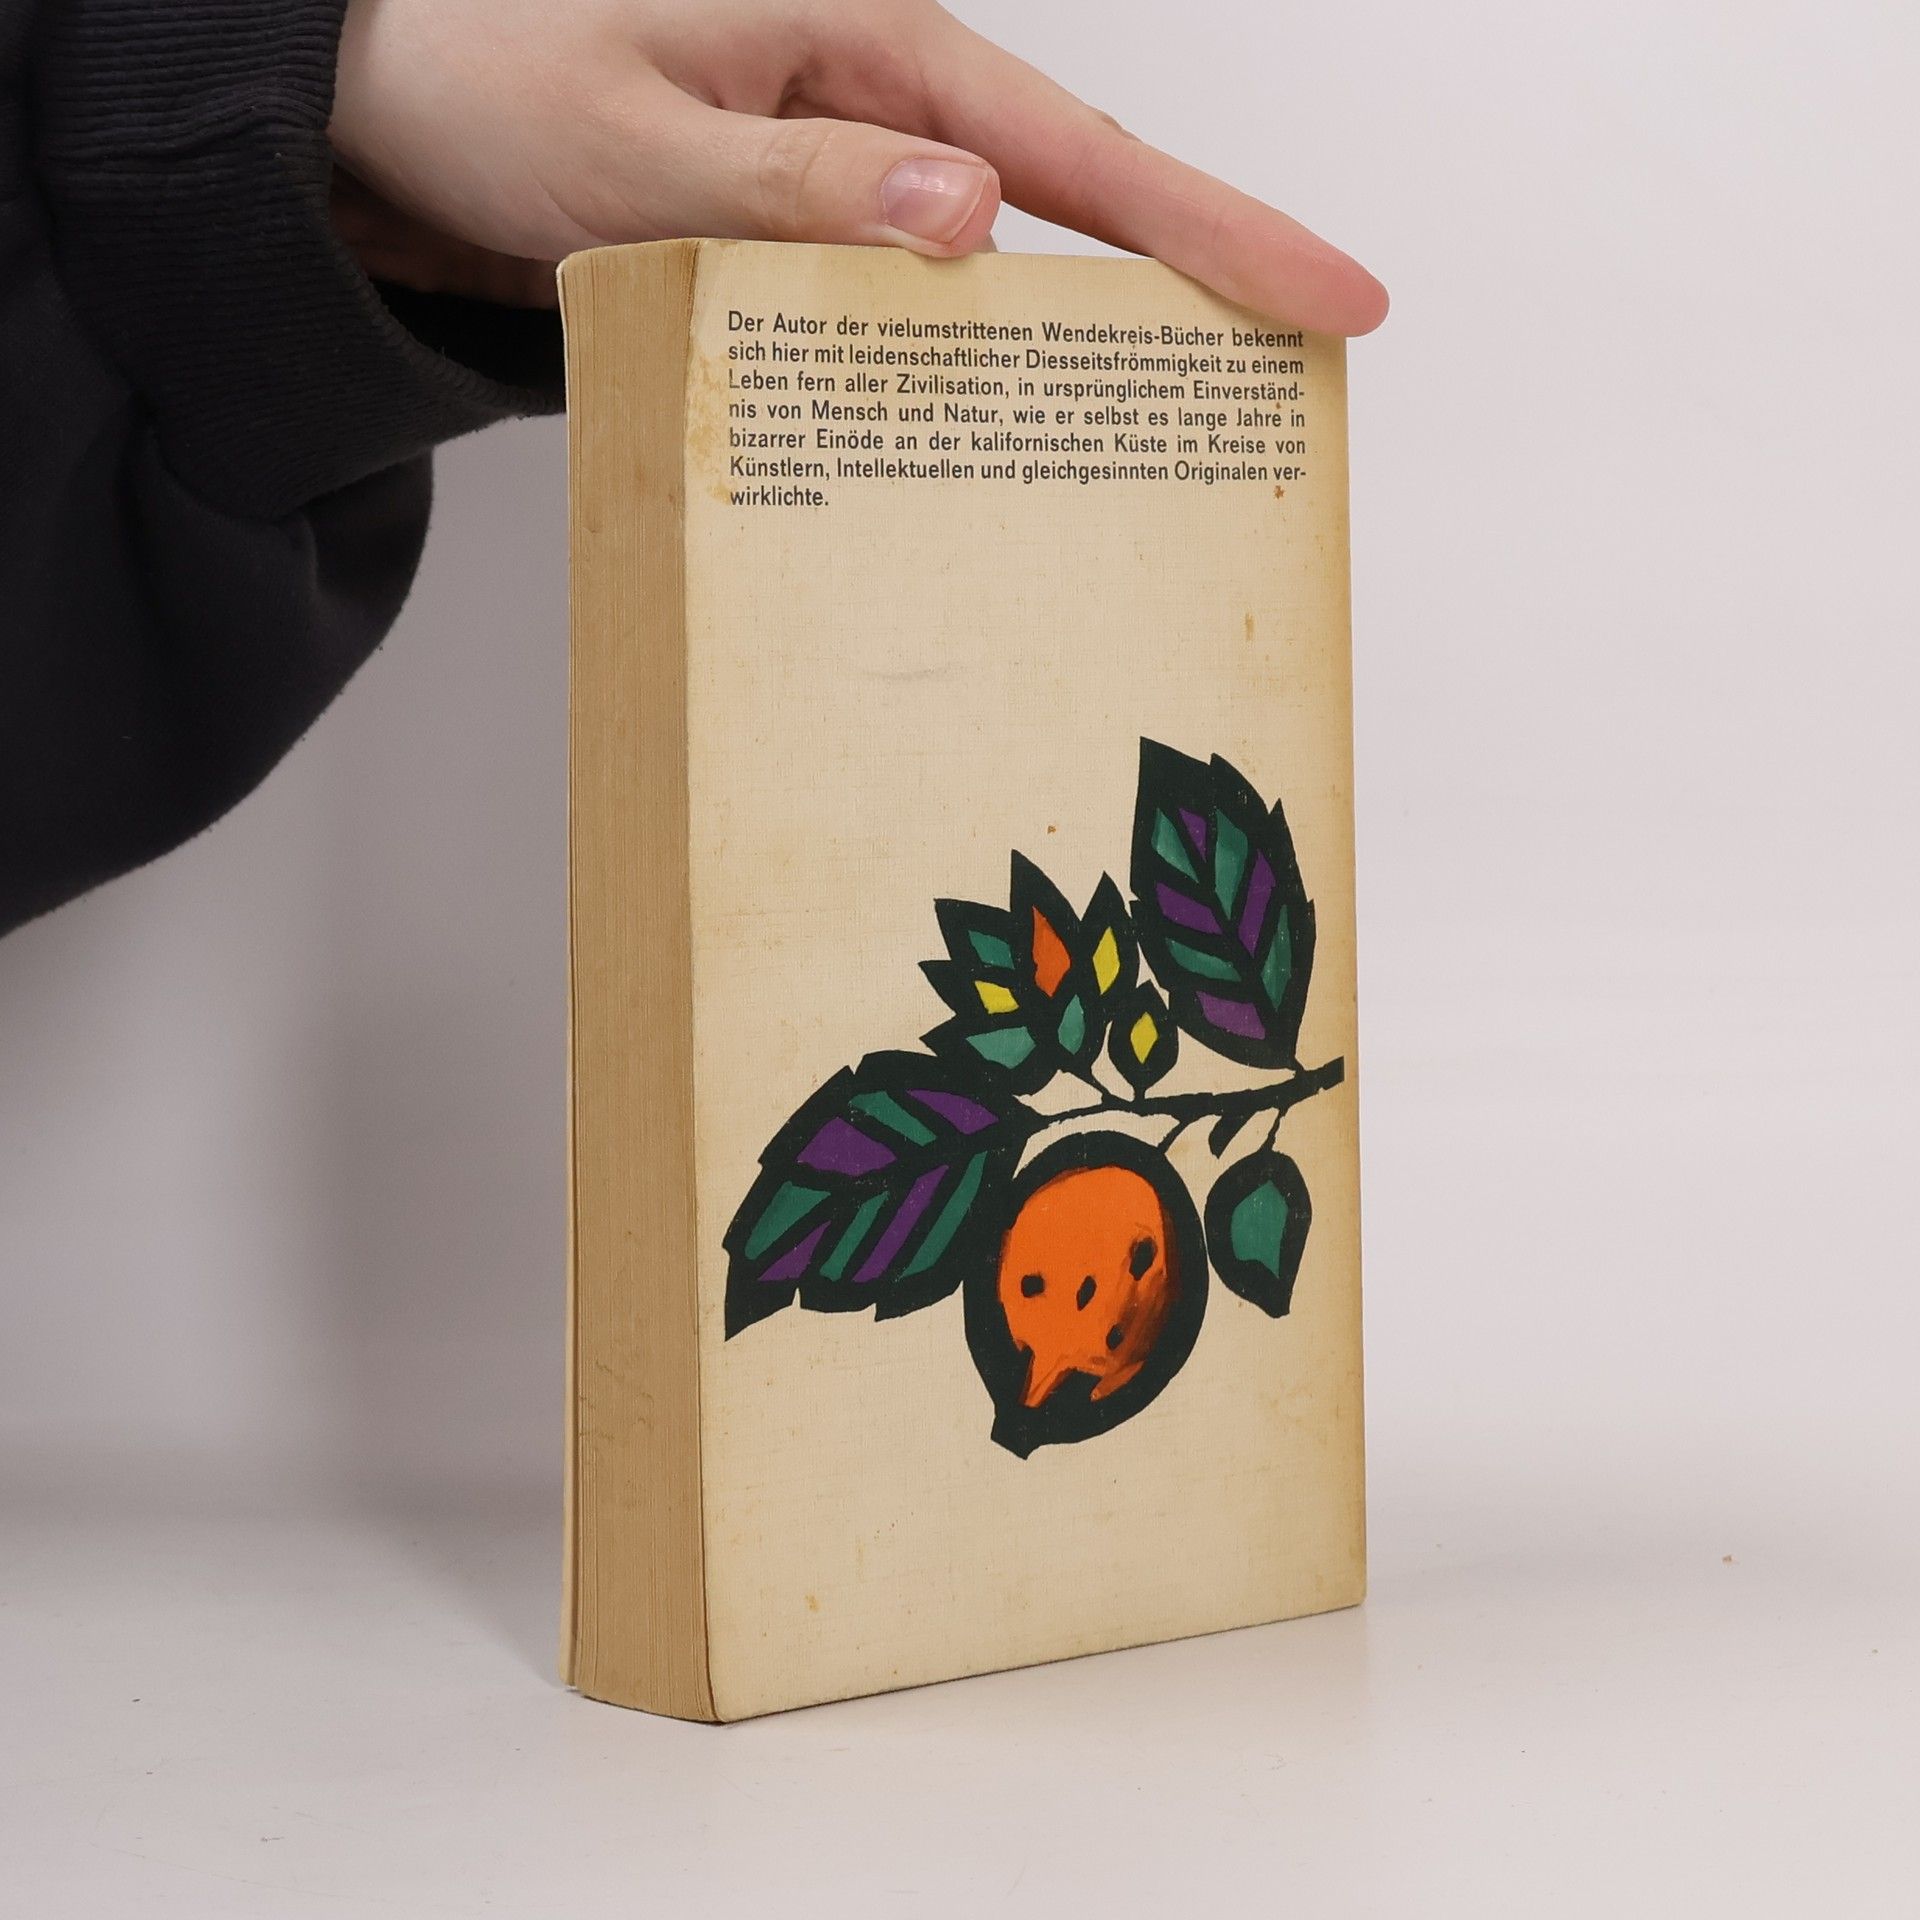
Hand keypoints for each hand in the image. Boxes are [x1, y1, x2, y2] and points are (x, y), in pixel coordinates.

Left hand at [329, 0, 1386, 334]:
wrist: (387, 106)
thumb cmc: (490, 85)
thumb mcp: (639, 139)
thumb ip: (798, 186)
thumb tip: (973, 216)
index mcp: (864, 46)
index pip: (1077, 148)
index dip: (1215, 227)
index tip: (1328, 290)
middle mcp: (878, 100)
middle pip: (1085, 194)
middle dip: (1205, 272)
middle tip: (1314, 352)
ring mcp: (853, 167)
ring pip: (1016, 254)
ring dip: (1101, 326)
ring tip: (1195, 413)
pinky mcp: (815, 229)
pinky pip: (925, 294)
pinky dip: (981, 354)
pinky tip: (1016, 417)